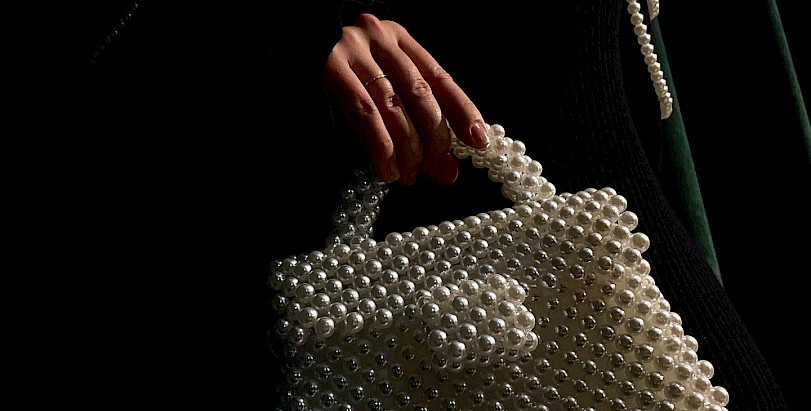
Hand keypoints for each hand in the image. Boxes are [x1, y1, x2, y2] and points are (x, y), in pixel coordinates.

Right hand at [324, 14, 488, 184]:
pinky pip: (365, 115)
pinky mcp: (330, 69)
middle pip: (419, 94)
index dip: (463, 111)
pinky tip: (387, 170)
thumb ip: (414, 123)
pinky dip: (381, 147)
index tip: (479, 141)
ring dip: (407, 149)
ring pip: (393, 107)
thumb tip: (447, 173)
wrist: (291, 44)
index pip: (440, 77)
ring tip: (409, 176)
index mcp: (399, 39)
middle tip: (436, 168)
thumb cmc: (341, 75)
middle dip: (433, 138)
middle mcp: (380, 39)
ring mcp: (353, 52)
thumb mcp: (380, 87)